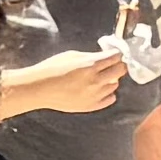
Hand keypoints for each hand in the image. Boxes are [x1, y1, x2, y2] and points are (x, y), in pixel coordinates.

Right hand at [0, 42, 132, 122]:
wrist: (39, 88)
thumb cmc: (52, 69)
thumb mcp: (71, 55)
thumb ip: (91, 56)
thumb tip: (105, 56)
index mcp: (90, 65)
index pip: (115, 57)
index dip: (117, 54)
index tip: (115, 54)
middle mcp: (95, 81)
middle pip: (120, 70)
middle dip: (119, 65)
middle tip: (112, 64)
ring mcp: (94, 95)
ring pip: (115, 85)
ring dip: (111, 79)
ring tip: (101, 77)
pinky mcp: (91, 106)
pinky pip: (110, 99)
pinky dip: (108, 93)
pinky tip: (99, 89)